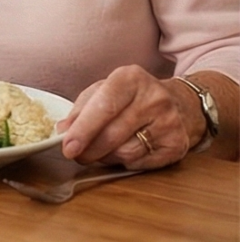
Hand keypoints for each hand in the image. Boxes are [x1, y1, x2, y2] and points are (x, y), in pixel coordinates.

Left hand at [61, 66, 206, 168]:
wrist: (178, 103)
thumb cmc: (131, 97)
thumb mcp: (103, 91)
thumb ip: (80, 110)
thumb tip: (63, 131)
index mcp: (131, 78)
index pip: (104, 107)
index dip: (83, 130)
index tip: (68, 146)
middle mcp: (155, 99)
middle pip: (113, 134)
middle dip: (88, 150)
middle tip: (76, 155)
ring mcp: (170, 122)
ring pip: (126, 152)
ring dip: (105, 157)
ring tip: (100, 150)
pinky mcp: (178, 144)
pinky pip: (140, 163)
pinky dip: (125, 162)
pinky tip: (123, 151)